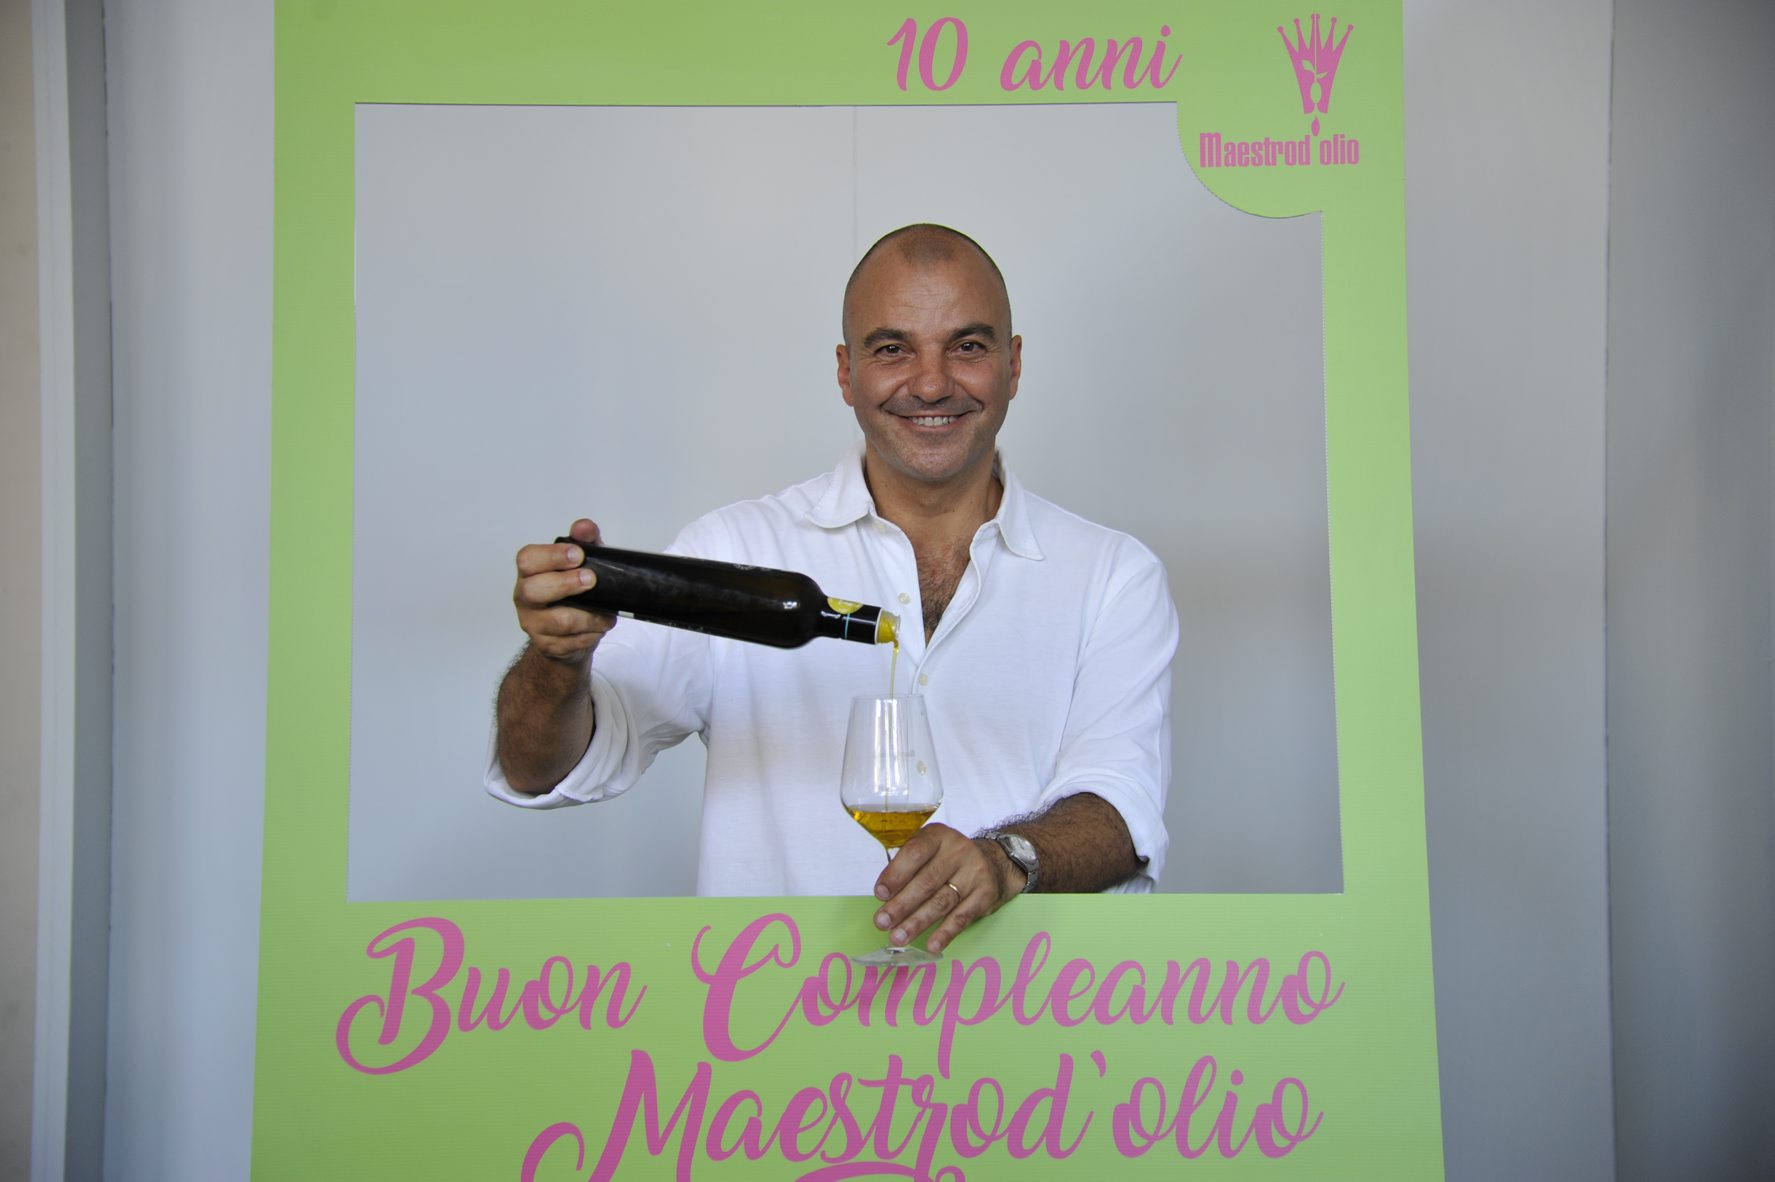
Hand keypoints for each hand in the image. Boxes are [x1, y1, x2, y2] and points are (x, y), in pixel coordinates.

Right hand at [513, 518, 616, 661]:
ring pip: (559, 621)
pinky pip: (571, 643)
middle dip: (566, 584)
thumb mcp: (582, 562)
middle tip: (591, 580)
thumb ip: (584, 541)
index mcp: (530, 572)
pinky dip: (591, 634)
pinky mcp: (547, 646)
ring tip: (606, 613)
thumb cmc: (574, 592)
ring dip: (589, 616)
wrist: (569, 633)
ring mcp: (534, 624)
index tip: (578, 554)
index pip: (528, 560)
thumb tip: (584, 527)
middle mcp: (525, 597)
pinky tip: (598, 627)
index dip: (552, 556)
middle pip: (533, 591)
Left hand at [871, 824, 1020, 954]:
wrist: (994, 862)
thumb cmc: (948, 859)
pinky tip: (932, 945)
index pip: (915, 853)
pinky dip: (946, 933)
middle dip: (901, 905)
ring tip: (899, 937)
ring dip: (917, 922)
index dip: (896, 874)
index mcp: (938, 836)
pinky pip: (962, 917)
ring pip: (941, 902)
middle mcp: (958, 851)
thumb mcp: (929, 851)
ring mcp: (974, 873)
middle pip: (926, 882)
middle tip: (882, 922)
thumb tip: (885, 897)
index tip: (880, 894)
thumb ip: (907, 867)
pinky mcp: (986, 894)